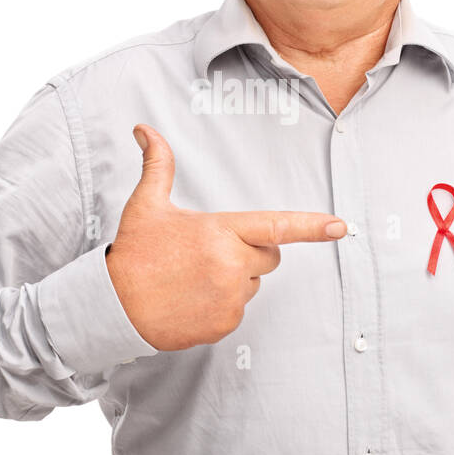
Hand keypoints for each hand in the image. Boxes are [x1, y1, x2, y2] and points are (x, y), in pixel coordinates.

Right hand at [105, 123, 346, 350]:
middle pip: (268, 257)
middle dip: (249, 253)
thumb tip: (144, 130)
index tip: (340, 227)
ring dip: (234, 280)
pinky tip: (191, 300)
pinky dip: (221, 306)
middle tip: (207, 254)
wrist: (113, 307)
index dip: (312, 226)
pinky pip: (239, 310)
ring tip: (193, 278)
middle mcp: (231, 264)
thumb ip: (158, 165)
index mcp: (220, 231)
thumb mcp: (146, 205)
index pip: (276, 226)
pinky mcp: (224, 325)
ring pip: (253, 284)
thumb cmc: (133, 253)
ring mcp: (230, 298)